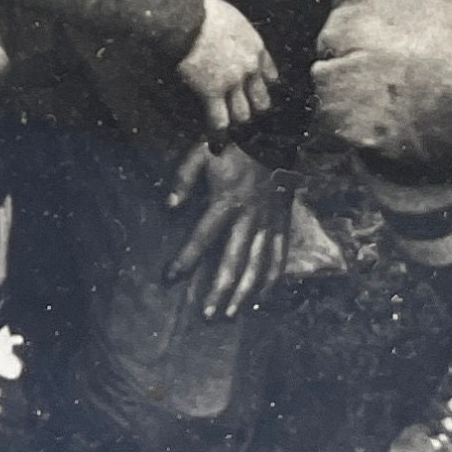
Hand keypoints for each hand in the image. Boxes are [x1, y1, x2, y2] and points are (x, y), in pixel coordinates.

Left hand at [163, 143, 291, 319]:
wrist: (272, 136)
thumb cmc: (232, 145)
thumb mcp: (200, 153)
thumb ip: (182, 177)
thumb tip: (169, 204)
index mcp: (225, 203)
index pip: (201, 238)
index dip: (185, 260)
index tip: (170, 278)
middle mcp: (248, 219)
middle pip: (233, 262)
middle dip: (219, 290)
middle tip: (208, 315)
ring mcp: (268, 224)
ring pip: (257, 266)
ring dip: (244, 293)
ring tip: (232, 313)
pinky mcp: (282, 224)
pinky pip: (279, 257)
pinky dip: (271, 279)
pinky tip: (262, 297)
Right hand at [173, 0, 276, 138]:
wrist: (185, 13)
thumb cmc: (202, 8)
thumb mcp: (230, 17)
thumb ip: (235, 34)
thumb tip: (227, 38)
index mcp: (255, 47)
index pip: (270, 77)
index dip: (260, 85)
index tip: (251, 88)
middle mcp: (249, 68)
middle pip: (261, 101)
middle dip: (251, 106)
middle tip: (239, 108)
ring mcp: (232, 82)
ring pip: (243, 114)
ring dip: (233, 117)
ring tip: (224, 121)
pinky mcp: (211, 91)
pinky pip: (219, 119)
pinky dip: (216, 128)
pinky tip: (212, 134)